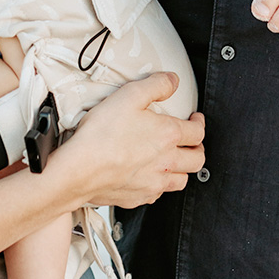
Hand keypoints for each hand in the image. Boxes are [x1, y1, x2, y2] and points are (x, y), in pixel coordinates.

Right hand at [58, 73, 204, 207]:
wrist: (79, 170)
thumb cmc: (101, 134)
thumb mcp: (129, 95)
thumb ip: (156, 85)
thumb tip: (173, 80)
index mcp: (167, 135)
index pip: (197, 132)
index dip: (199, 123)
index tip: (196, 120)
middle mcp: (166, 161)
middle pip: (197, 160)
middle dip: (198, 148)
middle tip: (192, 142)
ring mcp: (153, 182)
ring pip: (181, 181)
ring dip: (182, 170)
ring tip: (176, 161)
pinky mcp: (139, 197)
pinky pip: (158, 194)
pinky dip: (159, 185)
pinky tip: (150, 177)